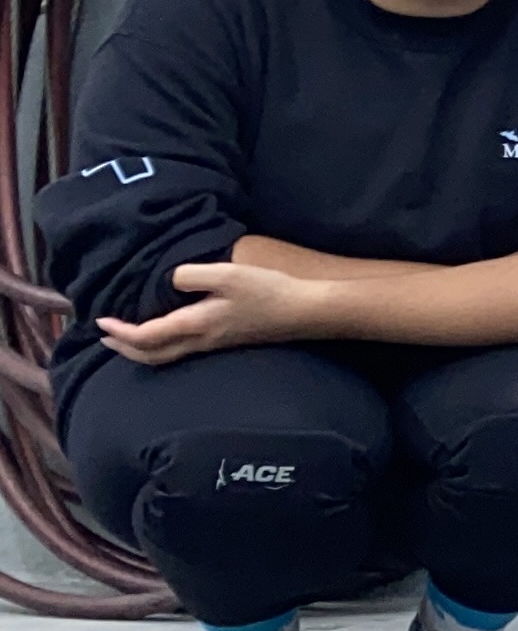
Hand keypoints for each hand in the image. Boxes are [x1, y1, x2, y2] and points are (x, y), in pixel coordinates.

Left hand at [94, 261, 329, 365]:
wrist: (306, 312)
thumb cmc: (269, 292)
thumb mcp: (228, 274)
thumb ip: (191, 275)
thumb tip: (168, 279)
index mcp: (195, 324)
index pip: (145, 336)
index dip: (119, 331)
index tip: (99, 319)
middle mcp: (200, 341)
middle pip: (152, 356)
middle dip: (124, 348)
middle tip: (104, 336)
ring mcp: (214, 345)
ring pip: (166, 356)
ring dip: (141, 351)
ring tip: (126, 340)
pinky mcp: (225, 341)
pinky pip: (181, 351)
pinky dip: (160, 347)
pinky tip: (165, 334)